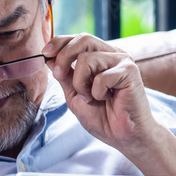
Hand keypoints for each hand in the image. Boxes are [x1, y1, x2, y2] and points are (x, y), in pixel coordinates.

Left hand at [44, 34, 156, 150]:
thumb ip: (64, 76)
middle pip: (83, 39)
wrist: (122, 136)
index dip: (59, 42)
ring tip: (90, 97)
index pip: (78, 39)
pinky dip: (97, 92)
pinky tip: (107, 99)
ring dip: (80, 83)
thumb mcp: (74, 94)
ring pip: (87, 58)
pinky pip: (101, 77)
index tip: (45, 53)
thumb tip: (49, 58)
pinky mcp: (130, 72)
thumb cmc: (102, 116)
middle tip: (58, 75)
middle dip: (63, 57)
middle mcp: (112, 55)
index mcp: (100, 57)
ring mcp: (122, 61)